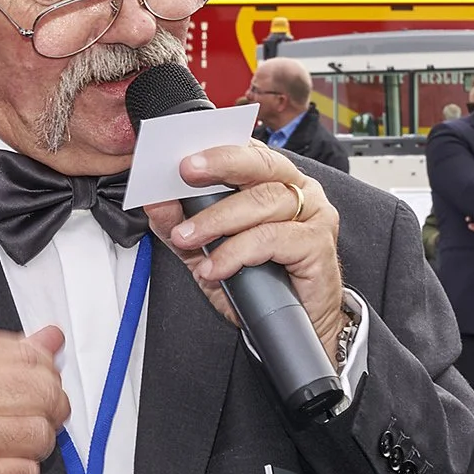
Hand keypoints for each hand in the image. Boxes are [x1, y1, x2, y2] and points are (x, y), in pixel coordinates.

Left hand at [144, 143, 346, 347]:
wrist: (298, 326)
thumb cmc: (262, 282)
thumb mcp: (209, 252)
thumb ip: (182, 226)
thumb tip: (156, 202)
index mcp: (276, 181)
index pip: (247, 151)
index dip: (215, 148)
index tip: (182, 154)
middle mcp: (299, 190)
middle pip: (261, 164)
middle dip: (220, 164)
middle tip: (186, 171)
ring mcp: (313, 214)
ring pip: (262, 201)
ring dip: (217, 219)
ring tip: (189, 238)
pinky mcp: (318, 244)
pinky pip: (271, 238)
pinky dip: (237, 252)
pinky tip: (216, 267)